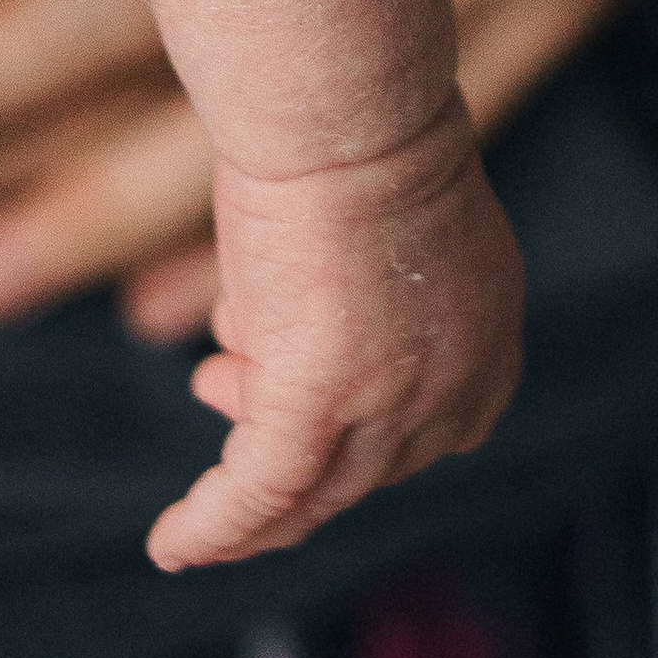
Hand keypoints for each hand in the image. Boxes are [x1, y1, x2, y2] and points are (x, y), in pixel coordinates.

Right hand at [146, 101, 524, 567]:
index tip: (292, 401)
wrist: (346, 111)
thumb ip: (353, 295)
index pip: (436, 430)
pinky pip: (262, 491)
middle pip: (373, 467)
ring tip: (200, 502)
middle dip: (299, 453)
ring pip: (316, 493)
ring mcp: (395, 399)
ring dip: (252, 506)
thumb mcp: (373, 231)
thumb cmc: (352, 137)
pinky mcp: (320, 403)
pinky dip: (215, 527)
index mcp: (487, 330)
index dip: (364, 436)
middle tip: (219, 386)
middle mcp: (456, 379)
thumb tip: (254, 334)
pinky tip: (171, 547)